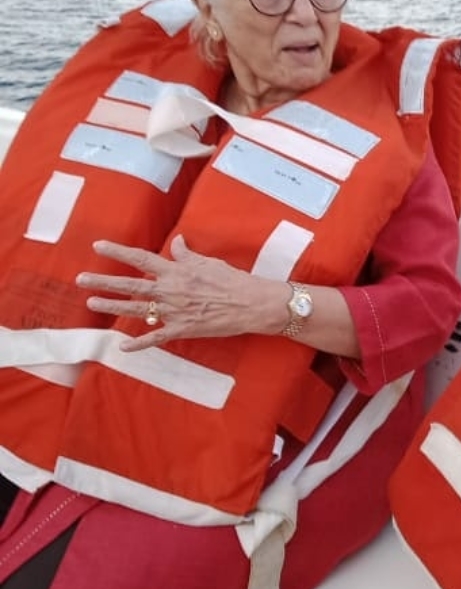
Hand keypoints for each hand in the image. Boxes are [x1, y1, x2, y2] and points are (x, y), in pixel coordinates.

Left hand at [77, 235, 285, 351]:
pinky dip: (139, 343)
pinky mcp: (183, 329)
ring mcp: (174, 311)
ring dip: (112, 306)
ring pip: (136, 309)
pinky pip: (156, 337)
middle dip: (103, 281)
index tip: (98, 246)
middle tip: (81, 279)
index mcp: (177, 271)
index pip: (141, 258)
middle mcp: (170, 290)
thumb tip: (176, 242)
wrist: (252, 304)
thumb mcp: (209, 262)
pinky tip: (122, 346)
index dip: (118, 252)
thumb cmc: (233, 280)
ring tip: (93, 303)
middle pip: (131, 285)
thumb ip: (187, 255)